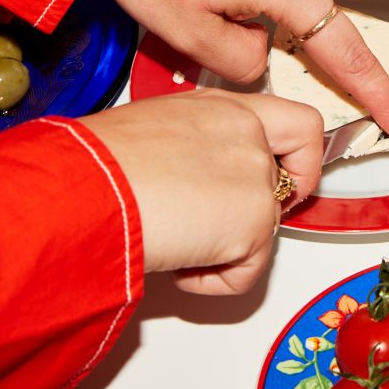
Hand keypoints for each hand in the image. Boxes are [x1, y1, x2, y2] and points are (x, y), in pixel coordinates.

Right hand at [81, 88, 322, 294]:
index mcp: (224, 107)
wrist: (87, 187)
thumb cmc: (94, 162)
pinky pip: (246, 273)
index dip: (301, 157)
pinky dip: (210, 281)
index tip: (287, 178)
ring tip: (170, 239)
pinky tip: (173, 260)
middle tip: (223, 228)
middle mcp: (249, 133)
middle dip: (262, 213)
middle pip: (292, 182)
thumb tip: (186, 179)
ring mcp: (257, 176)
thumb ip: (192, 147)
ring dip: (221, 249)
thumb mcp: (151, 131)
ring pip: (264, 231)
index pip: (298, 123)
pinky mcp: (255, 222)